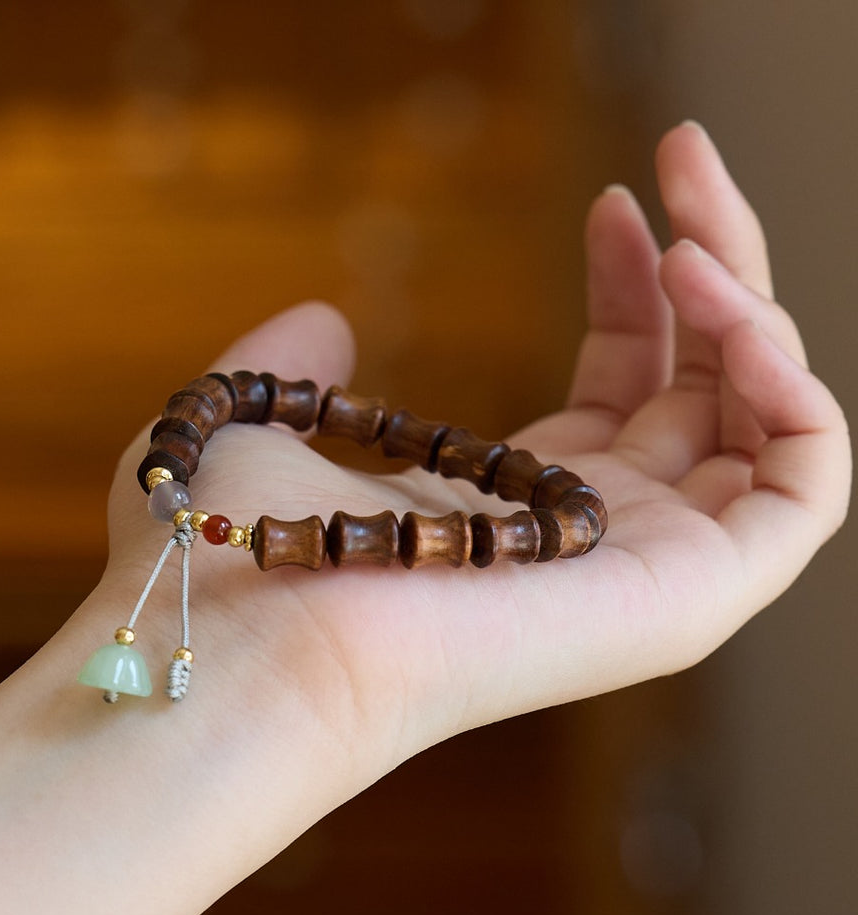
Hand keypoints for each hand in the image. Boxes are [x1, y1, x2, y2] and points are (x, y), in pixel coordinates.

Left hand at [102, 121, 849, 778]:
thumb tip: (327, 318)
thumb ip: (298, 368)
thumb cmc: (237, 544)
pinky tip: (735, 318)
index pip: (621, 384)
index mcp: (515, 501)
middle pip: (706, 386)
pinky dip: (797, 394)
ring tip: (693, 240)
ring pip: (768, 426)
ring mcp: (649, 570)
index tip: (609, 199)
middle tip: (685, 151)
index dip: (632, 287)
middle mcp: (593, 535)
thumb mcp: (262, 425)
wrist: (254, 640)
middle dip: (715, 260)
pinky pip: (805, 487)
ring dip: (756, 311)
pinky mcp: (692, 596)